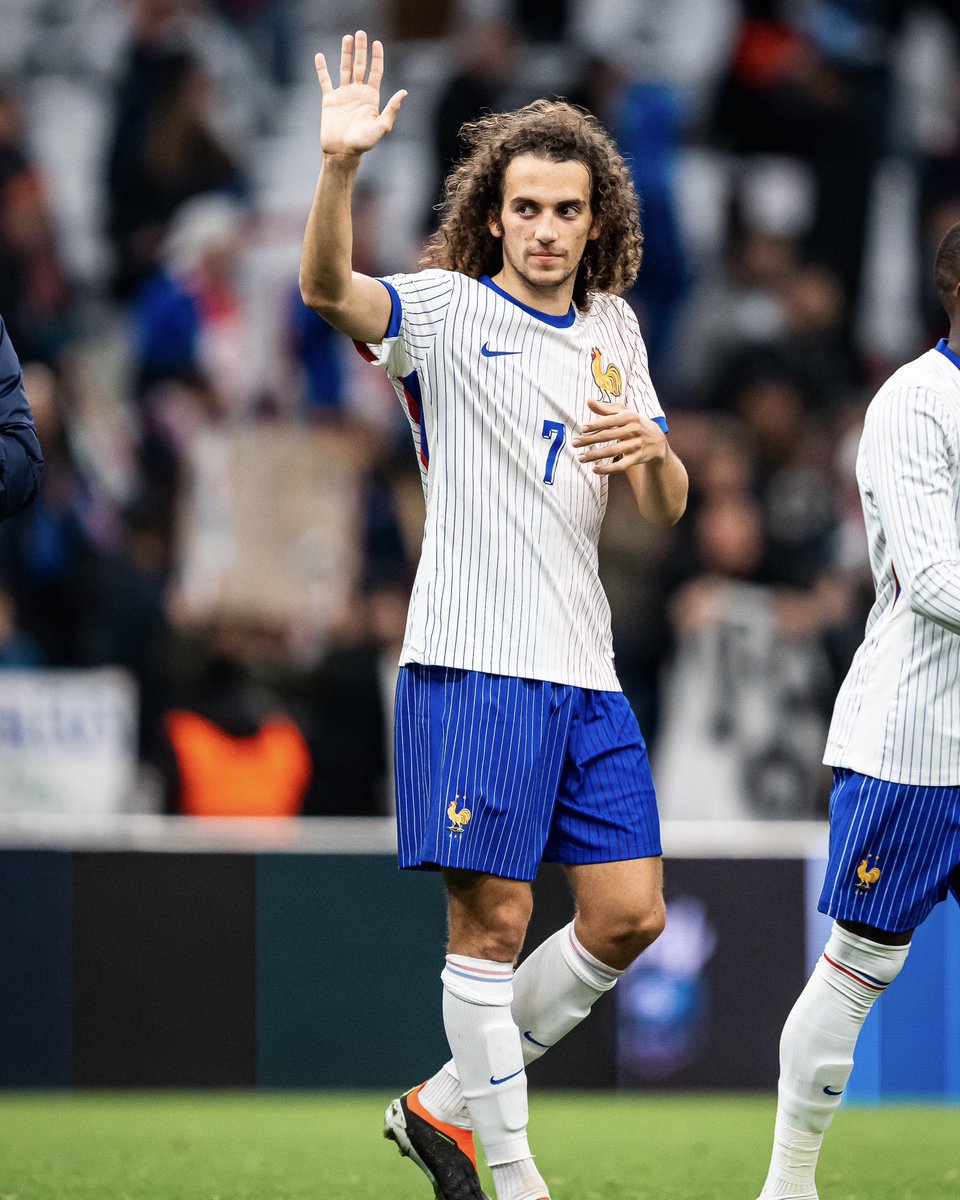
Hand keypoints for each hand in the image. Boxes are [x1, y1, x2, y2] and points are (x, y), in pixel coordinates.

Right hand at [316, 31, 406, 158]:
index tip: (377, 43)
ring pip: (344, 69)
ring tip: (347, 37)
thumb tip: (404, 92)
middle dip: (361, 50)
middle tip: (361, 33)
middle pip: (360, 66)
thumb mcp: (381, 127)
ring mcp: (343, 95)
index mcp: (371, 98)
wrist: (342, 152)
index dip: (377, 58)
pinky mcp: (329, 100)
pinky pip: (325, 81)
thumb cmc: (363, 143)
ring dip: (346, 53)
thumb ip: (392, 110)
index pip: (376, 72)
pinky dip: (321, 69)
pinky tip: (320, 56)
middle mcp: (358, 93)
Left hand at [572, 399, 666, 474]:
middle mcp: (634, 430)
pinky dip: (608, 469)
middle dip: (589, 440)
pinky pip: (621, 465)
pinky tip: (595, 469)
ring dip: (595, 455)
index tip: (582, 428)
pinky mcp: (638, 458)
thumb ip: (605, 408)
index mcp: (630, 417)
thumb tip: (588, 401)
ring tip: (581, 458)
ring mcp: (636, 445)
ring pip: (613, 451)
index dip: (596, 424)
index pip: (610, 421)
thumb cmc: (635, 423)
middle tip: (574, 443)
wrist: (657, 440)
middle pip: (608, 436)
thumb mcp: (624, 413)